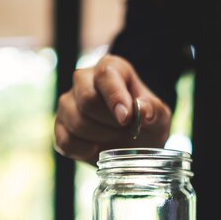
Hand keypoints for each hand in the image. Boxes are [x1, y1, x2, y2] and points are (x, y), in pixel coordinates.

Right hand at [54, 54, 171, 163]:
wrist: (136, 143)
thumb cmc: (147, 122)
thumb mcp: (160, 117)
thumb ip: (155, 110)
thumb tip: (144, 111)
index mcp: (111, 69)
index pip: (106, 75)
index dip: (115, 97)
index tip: (126, 118)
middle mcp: (84, 80)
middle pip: (87, 99)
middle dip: (110, 122)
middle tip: (126, 131)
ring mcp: (68, 103)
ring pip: (75, 120)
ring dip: (100, 136)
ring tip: (115, 138)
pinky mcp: (60, 127)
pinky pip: (65, 140)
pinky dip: (84, 151)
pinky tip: (98, 150)